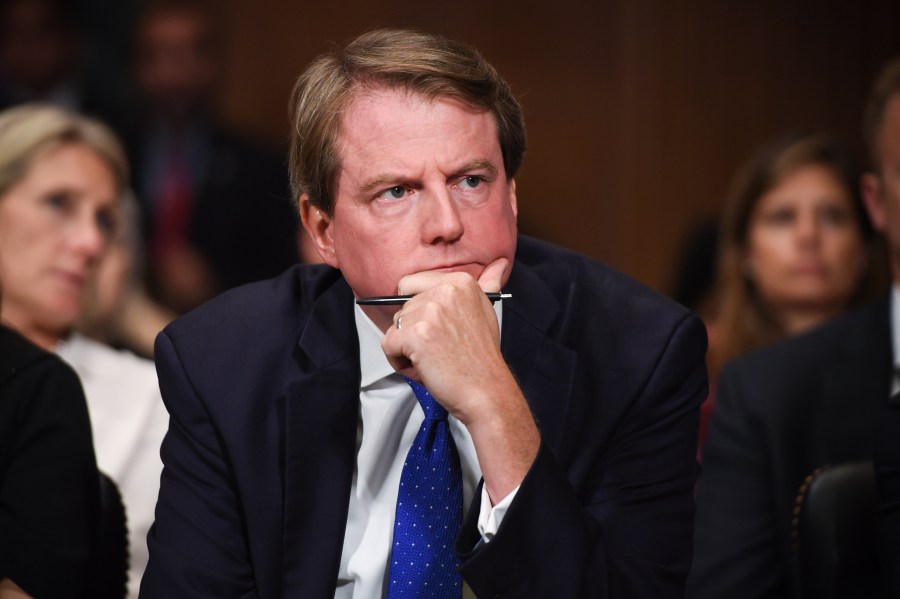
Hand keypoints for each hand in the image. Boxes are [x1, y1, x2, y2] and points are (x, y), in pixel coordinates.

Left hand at [381, 257, 538, 501]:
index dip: (418, 312)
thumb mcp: (486, 313)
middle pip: (402, 308)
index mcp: (461, 281)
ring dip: (406, 349)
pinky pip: (388, 346)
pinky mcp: (416, 334)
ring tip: (434, 360)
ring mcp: (430, 311)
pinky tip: (424, 368)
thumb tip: (499, 264)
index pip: (411, 284)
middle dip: (413, 333)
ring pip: (394, 327)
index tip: (437, 329)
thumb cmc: (482, 358)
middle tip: (440, 350)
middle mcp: (445, 290)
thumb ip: (487, 285)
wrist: (487, 391)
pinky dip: (399, 362)